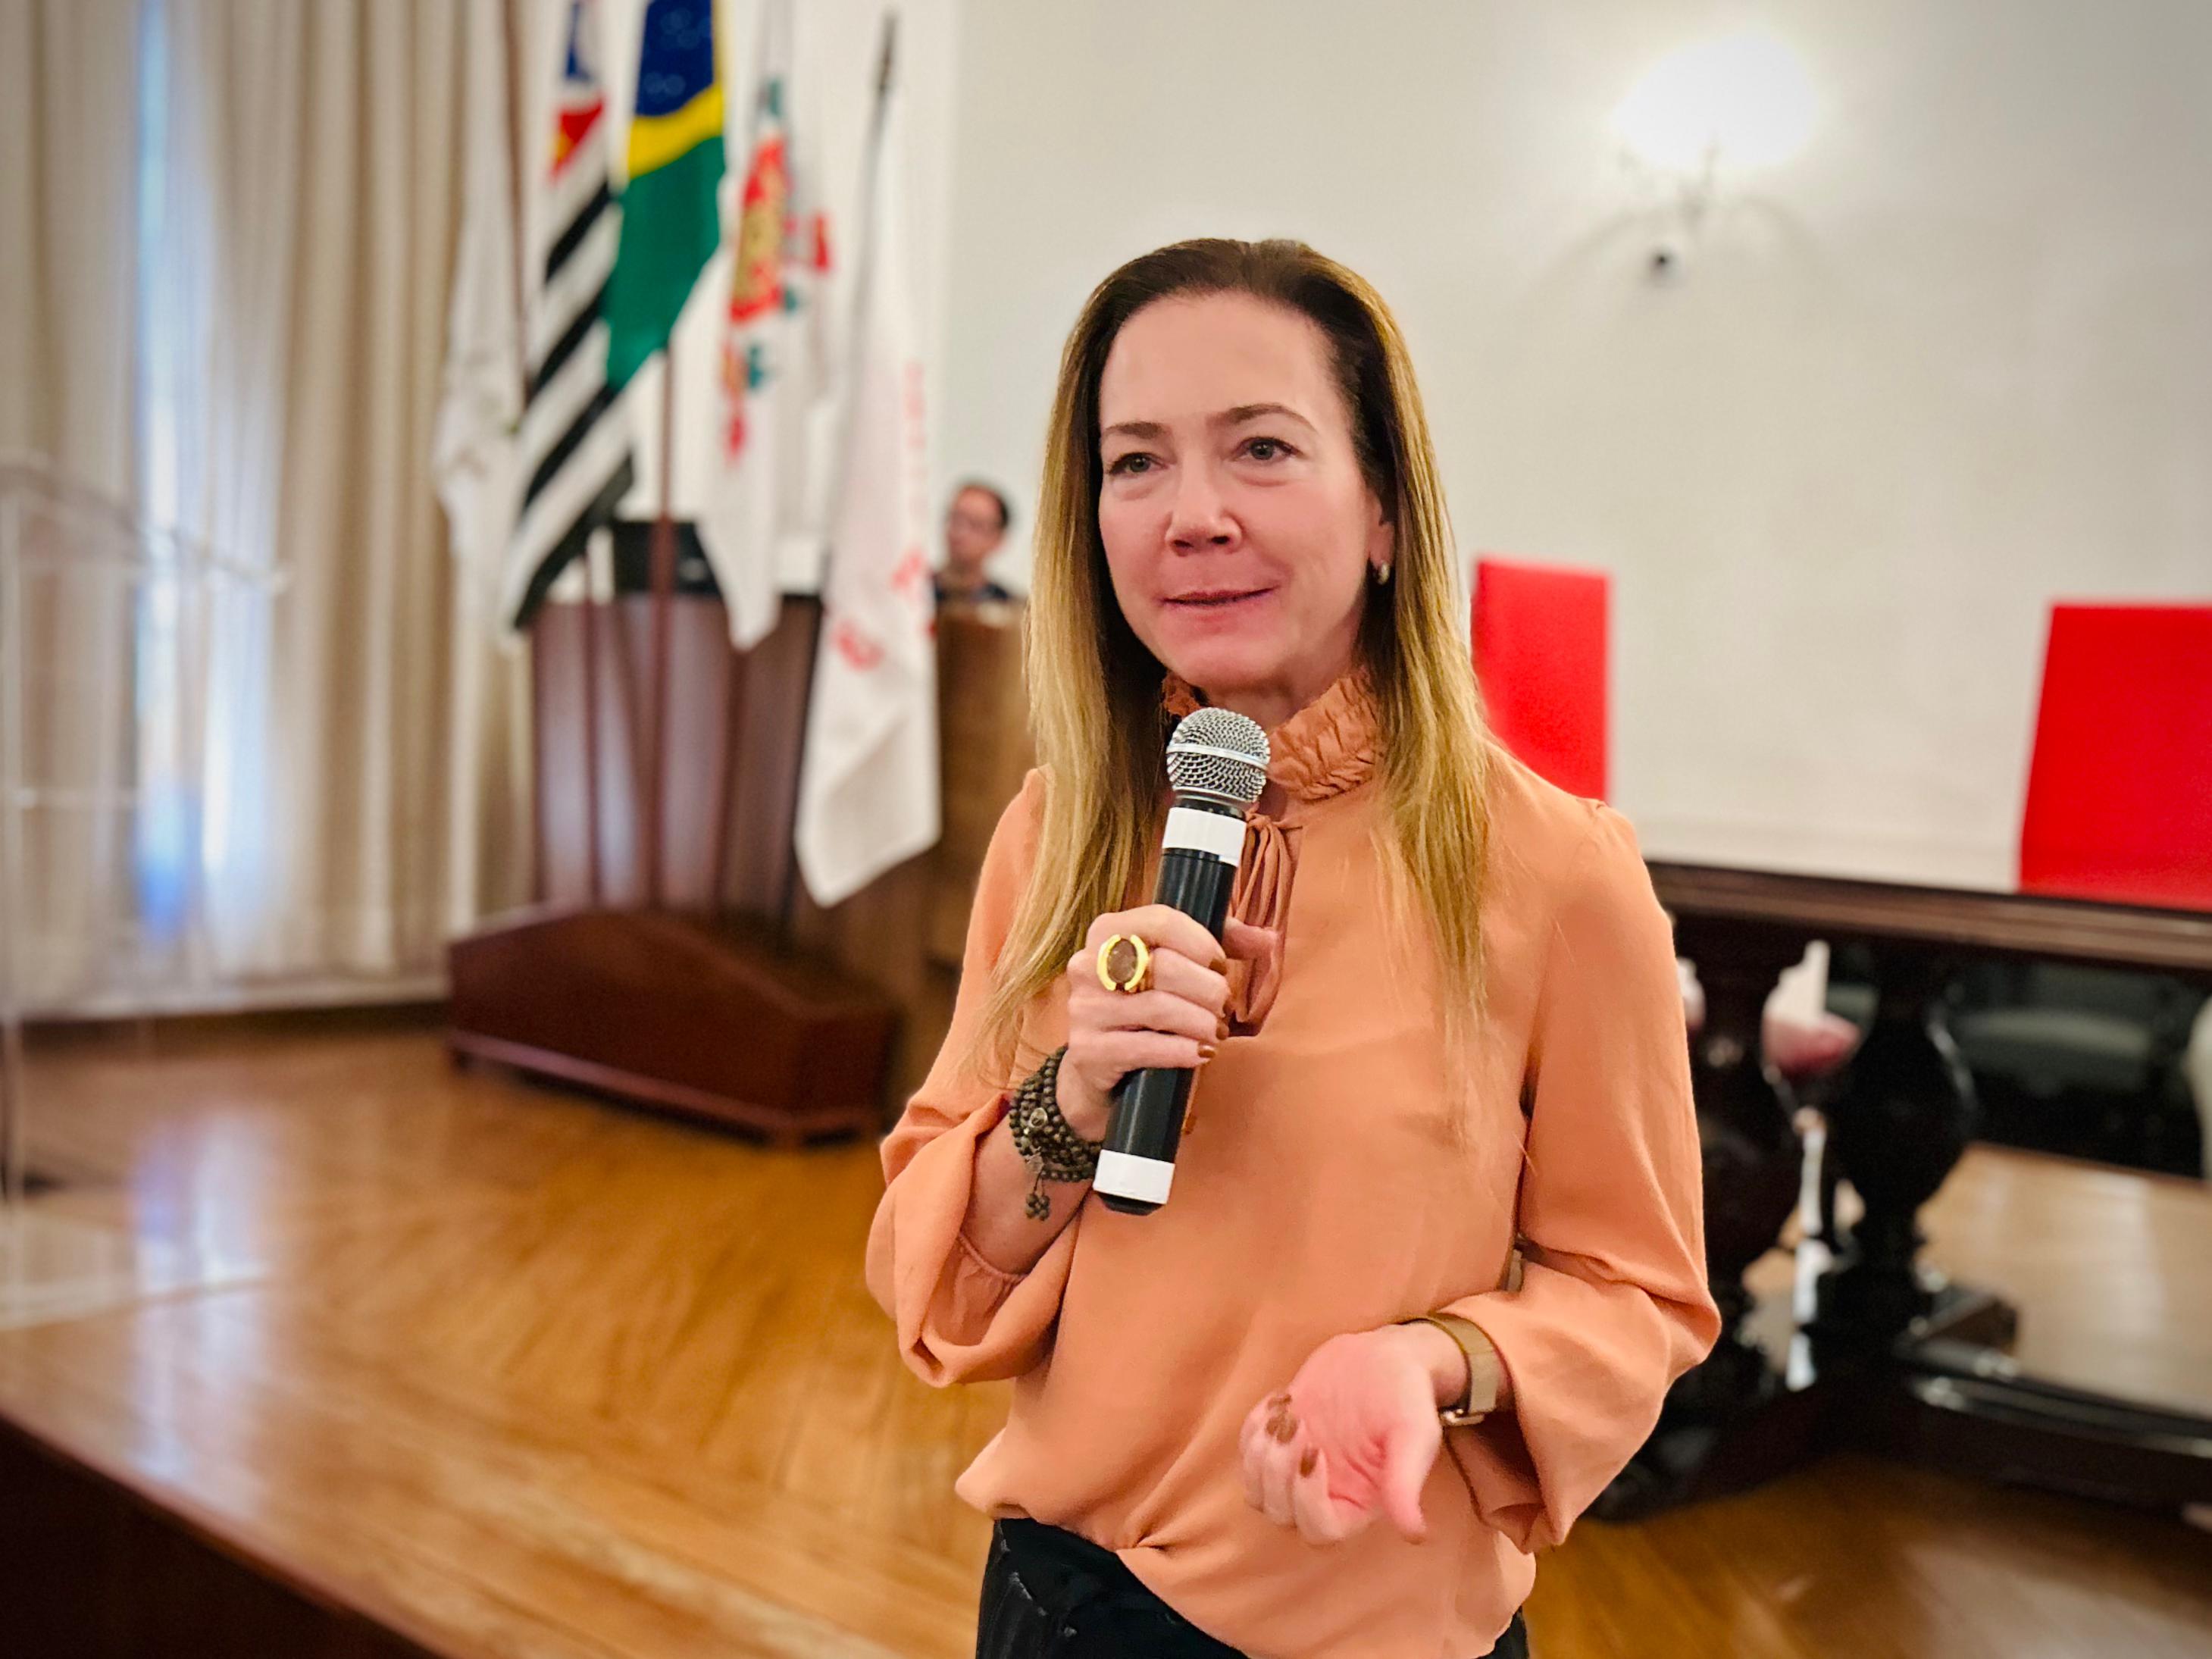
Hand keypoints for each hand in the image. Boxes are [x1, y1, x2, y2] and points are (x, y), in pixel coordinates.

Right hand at [1056, 905, 1273, 1141]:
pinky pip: (1147, 1047)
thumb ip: (1220, 944)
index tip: (1221, 965)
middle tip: (1224, 1006)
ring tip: (1216, 1032)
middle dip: (1208, 989)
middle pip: (1164, 967)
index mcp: (1108, 931)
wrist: (1098, 1064)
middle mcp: (1088, 964)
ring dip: (1201, 1022)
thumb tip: (1267, 939)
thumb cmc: (1144, 1005)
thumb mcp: (1176, 967)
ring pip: (1159, 1008)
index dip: (1201, 943)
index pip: (1160, 921)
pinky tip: (1201, 1054)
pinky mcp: (1089, 1051)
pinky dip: (1183, 1050)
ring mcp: (1085, 1009)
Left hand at [1239, 1324, 1461, 1545]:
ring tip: (1284, 1414)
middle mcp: (1326, 1494)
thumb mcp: (1414, 1435)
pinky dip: (1252, 1431)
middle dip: (1278, 1472)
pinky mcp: (1280, 1442)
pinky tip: (1280, 1401)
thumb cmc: (1406, 1398)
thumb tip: (1414, 1533)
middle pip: (1282, 1513)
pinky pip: (1248, 1454)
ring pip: (1258, 1492)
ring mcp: (1298, 1470)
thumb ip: (1405, 1483)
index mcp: (1358, 1503)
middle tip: (1296, 1424)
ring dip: (1259, 1456)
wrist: (1385, 1358)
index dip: (1308, 1500)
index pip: (1321, 1530)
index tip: (1316, 1451)